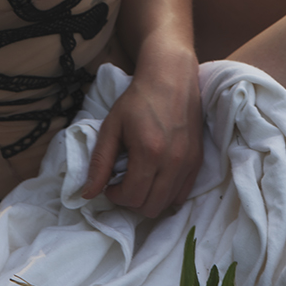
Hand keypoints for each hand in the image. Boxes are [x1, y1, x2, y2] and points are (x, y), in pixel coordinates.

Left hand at [81, 45, 202, 218]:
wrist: (170, 77)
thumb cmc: (138, 99)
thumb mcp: (112, 126)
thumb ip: (100, 162)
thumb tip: (87, 194)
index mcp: (149, 152)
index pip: (132, 197)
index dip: (116, 196)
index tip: (110, 184)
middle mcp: (173, 161)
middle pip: (151, 207)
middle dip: (132, 201)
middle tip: (124, 184)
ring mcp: (189, 162)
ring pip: (168, 204)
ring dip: (150, 199)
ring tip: (140, 179)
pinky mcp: (198, 160)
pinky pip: (183, 194)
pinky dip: (168, 194)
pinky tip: (156, 178)